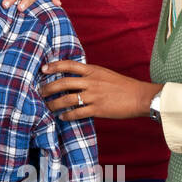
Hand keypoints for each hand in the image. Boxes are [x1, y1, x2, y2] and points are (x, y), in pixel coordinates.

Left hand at [39, 59, 158, 121]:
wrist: (141, 97)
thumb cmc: (124, 86)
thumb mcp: (105, 74)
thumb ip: (91, 74)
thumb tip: (75, 77)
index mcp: (93, 70)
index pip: (69, 65)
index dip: (54, 66)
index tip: (43, 69)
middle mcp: (91, 81)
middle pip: (63, 82)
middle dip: (49, 88)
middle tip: (40, 92)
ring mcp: (94, 95)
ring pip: (67, 99)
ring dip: (54, 104)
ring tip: (47, 107)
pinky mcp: (98, 109)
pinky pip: (77, 112)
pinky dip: (67, 115)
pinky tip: (62, 117)